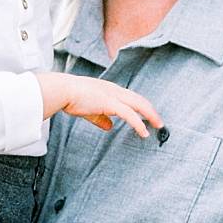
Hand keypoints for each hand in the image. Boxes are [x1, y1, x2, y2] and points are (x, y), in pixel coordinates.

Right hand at [36, 71, 163, 136]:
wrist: (62, 90)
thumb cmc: (71, 97)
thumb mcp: (88, 109)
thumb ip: (100, 118)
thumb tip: (109, 127)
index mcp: (110, 89)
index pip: (131, 97)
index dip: (141, 106)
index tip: (148, 115)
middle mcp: (114, 90)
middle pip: (139, 99)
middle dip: (151, 111)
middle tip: (159, 122)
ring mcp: (113, 96)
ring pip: (138, 105)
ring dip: (150, 116)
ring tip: (158, 126)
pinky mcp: (110, 103)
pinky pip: (129, 115)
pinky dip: (138, 124)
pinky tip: (143, 132)